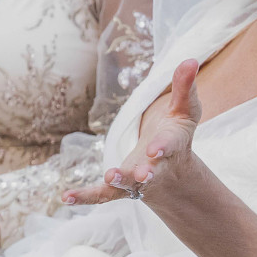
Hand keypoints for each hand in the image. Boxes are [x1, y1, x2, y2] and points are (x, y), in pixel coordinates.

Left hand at [62, 59, 204, 206]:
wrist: (172, 168)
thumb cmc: (175, 131)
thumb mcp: (184, 108)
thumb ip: (184, 87)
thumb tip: (191, 59)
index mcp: (171, 144)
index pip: (169, 144)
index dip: (162, 146)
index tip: (155, 149)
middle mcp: (156, 165)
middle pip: (151, 171)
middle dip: (146, 173)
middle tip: (140, 176)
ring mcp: (136, 178)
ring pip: (126, 185)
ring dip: (118, 182)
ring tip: (108, 177)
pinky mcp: (120, 187)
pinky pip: (102, 194)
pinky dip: (85, 196)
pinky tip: (65, 197)